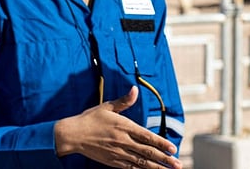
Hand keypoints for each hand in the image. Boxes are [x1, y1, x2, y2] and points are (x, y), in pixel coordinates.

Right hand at [54, 86, 181, 168]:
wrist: (72, 135)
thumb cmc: (90, 119)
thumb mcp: (107, 106)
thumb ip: (124, 100)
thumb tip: (135, 89)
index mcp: (124, 127)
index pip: (147, 137)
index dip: (161, 143)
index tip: (172, 148)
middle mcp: (123, 141)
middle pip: (147, 152)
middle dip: (164, 159)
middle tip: (177, 164)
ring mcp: (118, 153)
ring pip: (141, 162)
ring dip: (157, 167)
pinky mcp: (112, 161)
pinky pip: (130, 167)